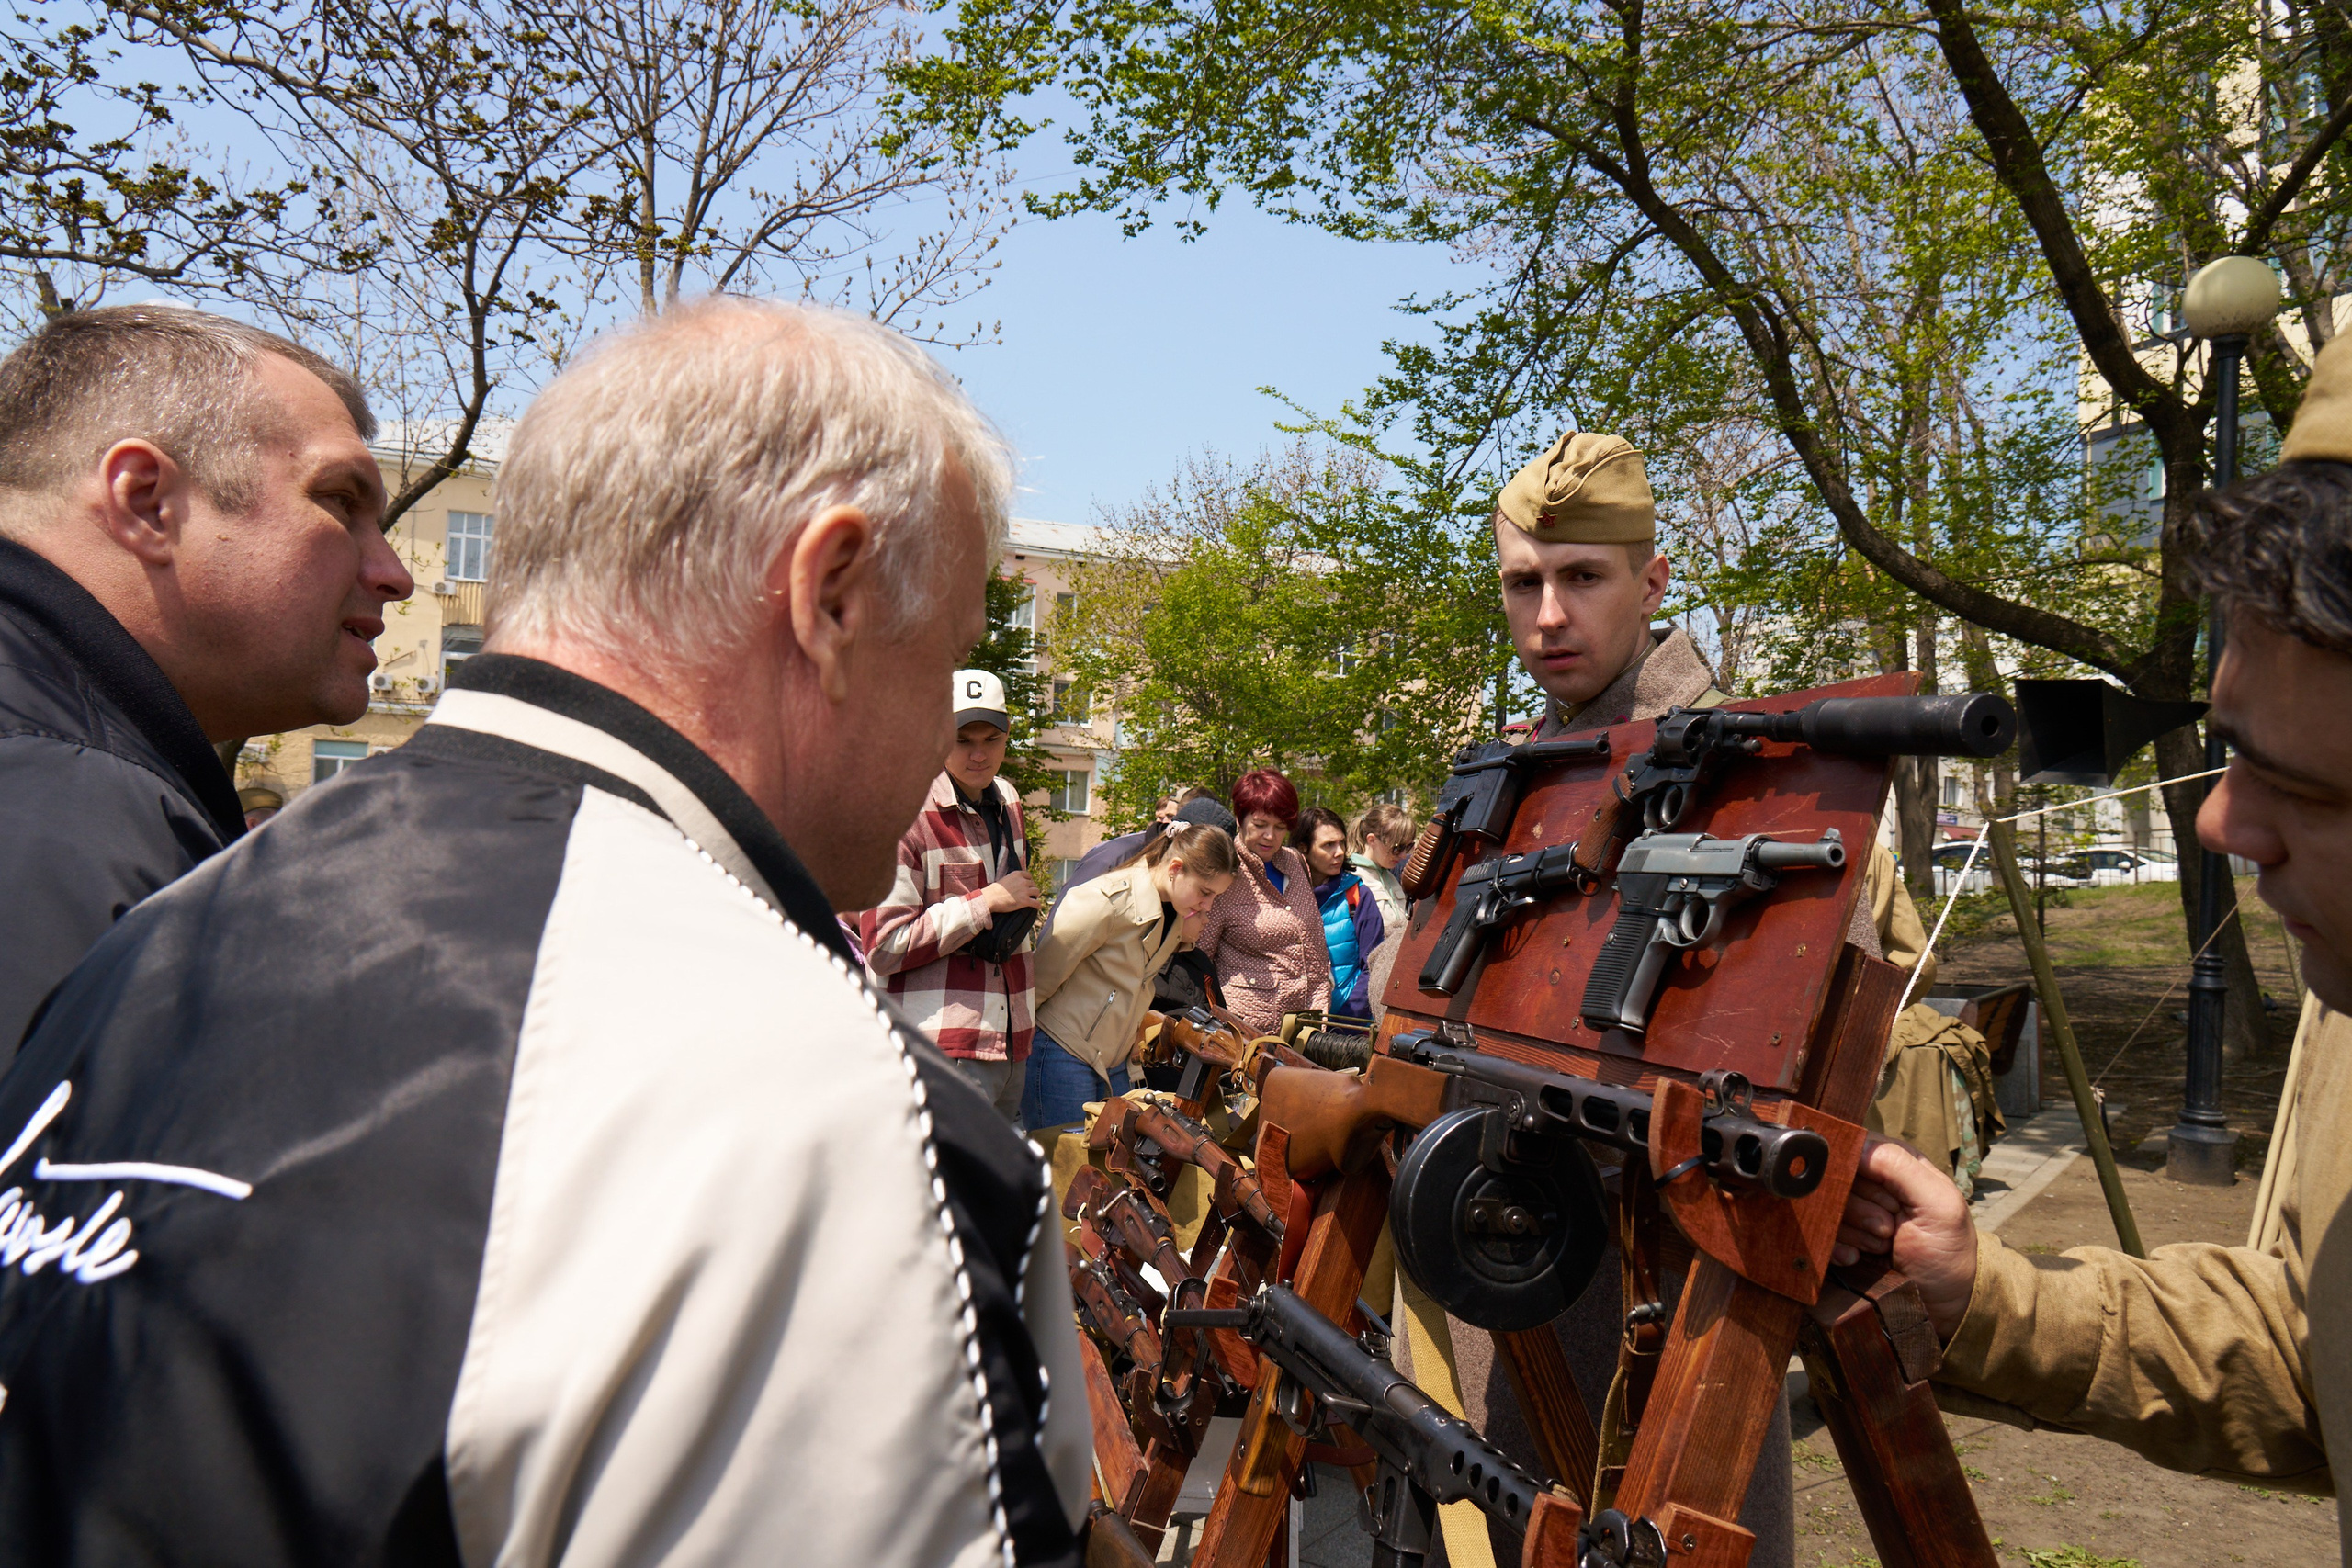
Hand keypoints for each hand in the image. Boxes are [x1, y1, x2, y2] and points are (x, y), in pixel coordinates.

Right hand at [978, 871, 1041, 914]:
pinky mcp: (1025, 901)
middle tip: (1029, 894)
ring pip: (1037, 891)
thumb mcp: (1005, 879)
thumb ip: (1013, 879)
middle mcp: (1023, 881)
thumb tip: (1018, 883)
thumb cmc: (994, 890)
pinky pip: (1036, 903)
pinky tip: (1037, 907)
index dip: (1029, 881)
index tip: (1027, 886)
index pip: (1029, 876)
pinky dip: (1038, 905)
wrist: (990, 898)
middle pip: (1033, 884)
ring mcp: (1025, 891)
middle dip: (1031, 889)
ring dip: (1035, 895)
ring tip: (1033, 899)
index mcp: (1017, 874)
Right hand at [1834, 1135, 1979, 1338]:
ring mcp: (1853, 1210)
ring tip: (1882, 1247)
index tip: (1888, 1203)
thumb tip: (1853, 1144)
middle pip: (1837, 1178)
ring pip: (1827, 1206)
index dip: (1863, 1173)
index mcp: (1897, 1162)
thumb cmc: (1947, 1254)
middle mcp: (1872, 1181)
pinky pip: (1819, 1232)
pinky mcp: (1839, 1236)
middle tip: (1888, 1230)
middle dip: (1862, 1209)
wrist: (1937, 1307)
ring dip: (1854, 1233)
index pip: (1856, 1147)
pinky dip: (1837, 1248)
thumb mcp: (1937, 1205)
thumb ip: (1899, 1166)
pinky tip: (1857, 1258)